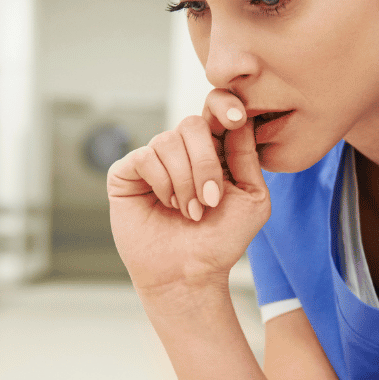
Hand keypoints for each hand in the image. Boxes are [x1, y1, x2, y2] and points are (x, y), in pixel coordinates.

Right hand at [106, 88, 268, 294]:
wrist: (190, 274)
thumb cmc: (221, 241)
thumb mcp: (252, 197)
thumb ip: (247, 156)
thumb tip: (242, 117)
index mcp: (213, 150)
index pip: (215, 110)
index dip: (225, 105)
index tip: (237, 118)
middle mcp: (181, 151)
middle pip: (192, 124)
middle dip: (206, 162)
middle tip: (212, 200)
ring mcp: (153, 160)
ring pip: (168, 141)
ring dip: (185, 182)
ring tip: (189, 212)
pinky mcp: (126, 173)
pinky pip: (145, 156)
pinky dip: (162, 183)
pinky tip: (168, 205)